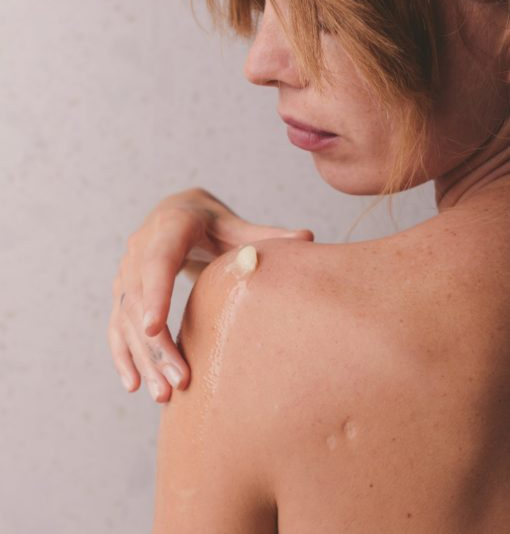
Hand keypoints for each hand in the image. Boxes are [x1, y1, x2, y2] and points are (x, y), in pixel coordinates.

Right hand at [107, 187, 313, 402]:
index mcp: (169, 226)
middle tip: (178, 382)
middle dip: (156, 344)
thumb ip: (265, 236)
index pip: (158, 260)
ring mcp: (126, 271)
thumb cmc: (211, 222)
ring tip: (163, 395)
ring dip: (143, 357)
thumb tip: (308, 239)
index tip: (156, 328)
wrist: (177, 214)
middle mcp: (140, 247)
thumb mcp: (234, 225)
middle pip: (139, 300)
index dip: (156, 292)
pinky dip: (124, 355)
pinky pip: (117, 326)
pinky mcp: (123, 291)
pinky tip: (135, 384)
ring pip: (126, 318)